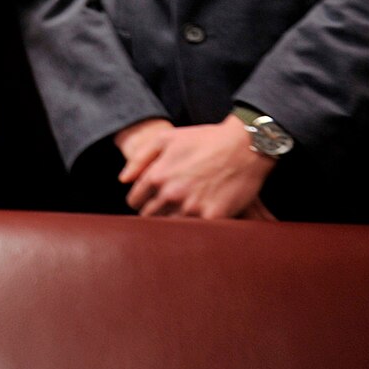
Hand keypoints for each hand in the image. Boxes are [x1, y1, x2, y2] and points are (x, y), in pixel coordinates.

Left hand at [118, 115, 273, 218]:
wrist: (245, 145)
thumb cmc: (205, 139)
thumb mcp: (165, 138)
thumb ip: (139, 158)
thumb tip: (123, 180)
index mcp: (157, 176)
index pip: (135, 200)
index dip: (139, 201)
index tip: (146, 201)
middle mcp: (171, 194)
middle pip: (150, 216)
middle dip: (153, 213)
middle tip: (162, 210)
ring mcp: (192, 207)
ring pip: (169, 226)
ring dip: (171, 222)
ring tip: (178, 216)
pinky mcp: (213, 216)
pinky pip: (195, 231)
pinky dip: (193, 229)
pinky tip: (195, 223)